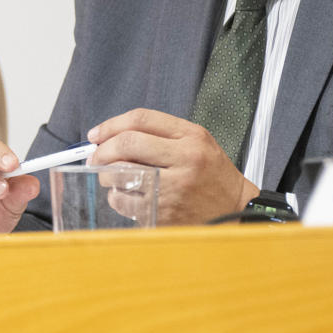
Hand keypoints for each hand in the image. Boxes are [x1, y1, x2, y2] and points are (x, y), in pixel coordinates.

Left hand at [85, 109, 256, 225]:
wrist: (236, 209)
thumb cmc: (212, 176)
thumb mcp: (197, 143)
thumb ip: (161, 135)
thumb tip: (111, 136)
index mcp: (191, 137)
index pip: (141, 119)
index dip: (111, 125)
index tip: (97, 134)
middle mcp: (184, 160)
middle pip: (128, 144)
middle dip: (103, 150)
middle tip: (96, 157)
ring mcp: (174, 188)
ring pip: (121, 173)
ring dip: (106, 174)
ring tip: (110, 176)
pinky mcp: (164, 212)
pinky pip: (124, 201)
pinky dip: (115, 197)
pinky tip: (124, 195)